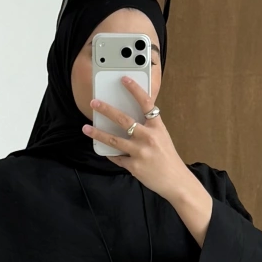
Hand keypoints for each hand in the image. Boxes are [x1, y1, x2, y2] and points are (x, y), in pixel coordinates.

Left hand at [81, 79, 213, 243]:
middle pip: (124, 120)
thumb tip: (129, 120)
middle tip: (94, 103)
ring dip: (97, 133)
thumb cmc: (168, 159)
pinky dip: (109, 153)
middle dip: (106, 110)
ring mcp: (140, 152)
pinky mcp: (134, 166)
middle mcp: (148, 138)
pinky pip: (117, 158)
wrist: (176, 181)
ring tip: (86, 128)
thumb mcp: (162, 138)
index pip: (146, 103)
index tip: (124, 79)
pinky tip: (103, 149)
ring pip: (113, 140)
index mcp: (157, 127)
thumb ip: (148, 128)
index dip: (135, 90)